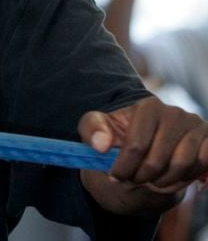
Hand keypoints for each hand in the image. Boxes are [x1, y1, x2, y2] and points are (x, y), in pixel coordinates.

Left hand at [79, 96, 207, 195]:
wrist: (147, 140)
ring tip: (151, 180)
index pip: (136, 146)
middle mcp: (175, 113)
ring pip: (183, 165)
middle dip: (142, 177)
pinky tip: (172, 177)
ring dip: (164, 181)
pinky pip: (203, 164)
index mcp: (147, 107)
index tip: (115, 176)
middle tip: (134, 180)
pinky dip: (187, 177)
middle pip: (159, 160)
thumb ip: (92, 130)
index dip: (124, 167)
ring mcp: (196, 126)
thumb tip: (101, 144)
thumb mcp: (97, 127)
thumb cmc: (120, 133)